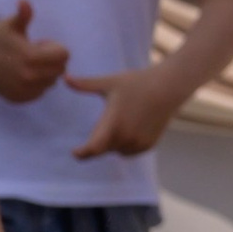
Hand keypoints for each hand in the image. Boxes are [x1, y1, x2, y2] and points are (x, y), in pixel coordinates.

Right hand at [0, 2, 70, 106]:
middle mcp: (29, 77)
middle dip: (51, 60)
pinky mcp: (18, 99)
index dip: (54, 47)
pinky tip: (22, 75)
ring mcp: (24, 90)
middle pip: (60, 70)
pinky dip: (36, 85)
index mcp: (31, 57)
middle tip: (33, 54)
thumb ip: (23, 14)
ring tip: (27, 64)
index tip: (39, 43)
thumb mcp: (12, 24)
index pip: (64, 55)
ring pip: (51, 82)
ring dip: (45, 73)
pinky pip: (39, 92)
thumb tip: (24, 1)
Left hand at [67, 57, 182, 159]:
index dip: (82, 153)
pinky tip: (132, 127)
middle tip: (106, 121)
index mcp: (113, 123)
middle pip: (103, 148)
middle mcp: (126, 137)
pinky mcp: (148, 146)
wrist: (168, 88)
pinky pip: (129, 151)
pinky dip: (126, 144)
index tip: (75, 152)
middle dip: (98, 141)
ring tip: (122, 121)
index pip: (93, 148)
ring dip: (113, 143)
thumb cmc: (137, 83)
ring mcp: (138, 143)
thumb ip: (85, 84)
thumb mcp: (110, 83)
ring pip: (116, 151)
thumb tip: (64, 77)